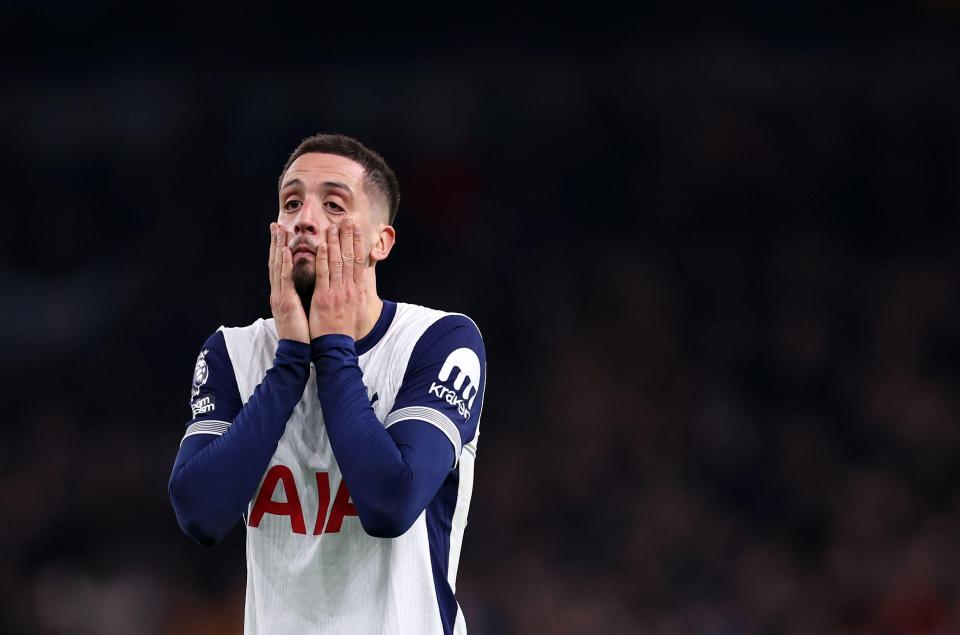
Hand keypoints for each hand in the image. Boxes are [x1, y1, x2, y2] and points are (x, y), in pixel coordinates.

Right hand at [268, 223, 309, 342]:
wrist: (296, 352)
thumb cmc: (303, 334)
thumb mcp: (300, 312)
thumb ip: (299, 298)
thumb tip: (306, 288)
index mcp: (283, 295)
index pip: (279, 268)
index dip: (279, 251)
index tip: (280, 235)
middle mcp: (278, 293)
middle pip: (275, 263)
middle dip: (275, 243)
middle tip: (275, 225)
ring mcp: (280, 297)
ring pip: (277, 267)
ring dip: (278, 247)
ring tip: (279, 230)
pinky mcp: (286, 303)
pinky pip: (285, 281)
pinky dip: (284, 265)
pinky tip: (284, 251)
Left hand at [309, 219, 367, 339]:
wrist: (336, 345)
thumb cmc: (343, 327)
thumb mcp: (355, 307)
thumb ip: (355, 290)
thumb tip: (359, 279)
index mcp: (357, 289)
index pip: (359, 260)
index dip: (358, 242)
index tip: (357, 227)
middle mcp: (350, 288)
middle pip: (350, 257)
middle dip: (348, 237)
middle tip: (348, 219)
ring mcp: (337, 292)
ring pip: (337, 262)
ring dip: (335, 242)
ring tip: (333, 226)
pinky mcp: (324, 298)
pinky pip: (323, 275)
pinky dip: (323, 259)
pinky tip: (322, 245)